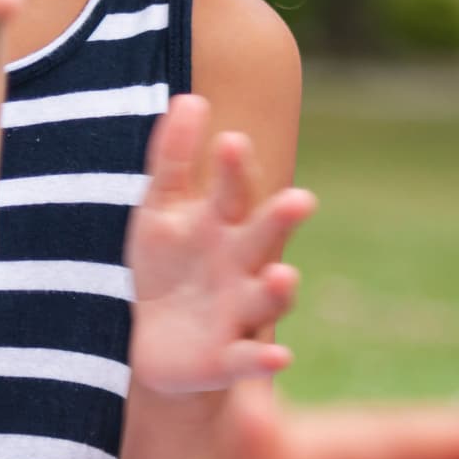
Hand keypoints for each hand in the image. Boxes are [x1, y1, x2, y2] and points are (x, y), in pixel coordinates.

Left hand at [126, 96, 315, 394]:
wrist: (160, 344)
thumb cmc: (169, 267)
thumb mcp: (159, 210)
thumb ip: (173, 157)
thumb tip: (191, 97)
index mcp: (224, 227)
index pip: (233, 191)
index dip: (233, 169)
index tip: (230, 139)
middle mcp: (242, 265)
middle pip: (264, 239)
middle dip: (280, 222)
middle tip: (300, 201)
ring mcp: (240, 311)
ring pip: (267, 297)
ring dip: (279, 288)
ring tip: (282, 275)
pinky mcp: (229, 357)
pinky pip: (251, 359)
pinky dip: (265, 361)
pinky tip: (280, 358)